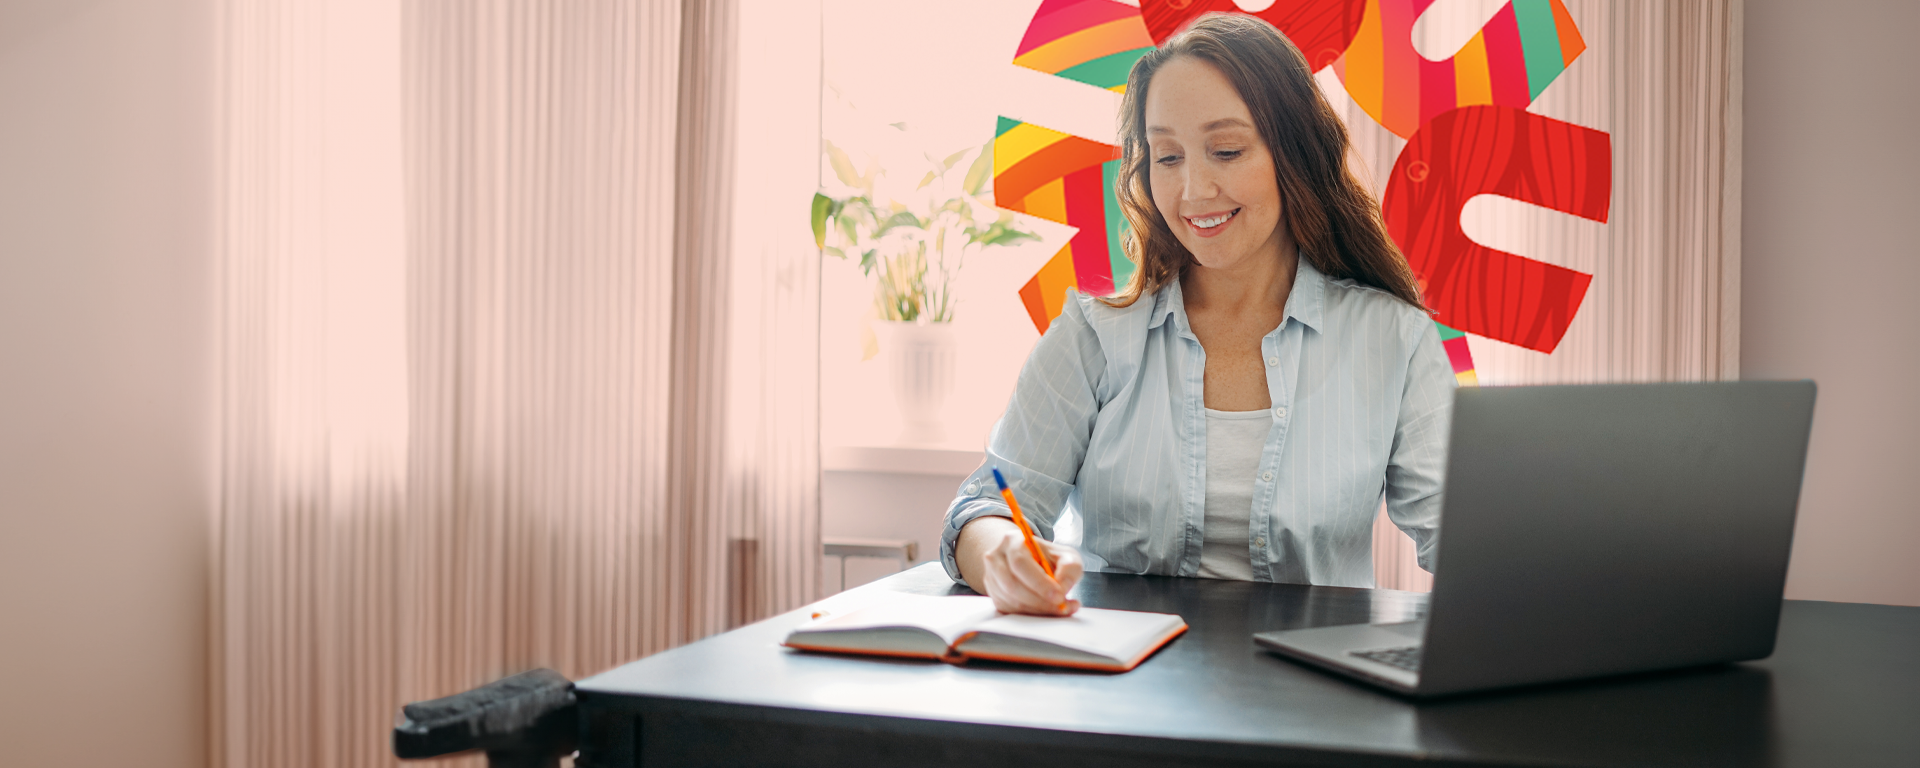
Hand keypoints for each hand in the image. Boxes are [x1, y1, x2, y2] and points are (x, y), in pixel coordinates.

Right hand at [955, 517, 1083, 615]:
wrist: (1032, 562)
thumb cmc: (1048, 558)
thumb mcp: (1066, 556)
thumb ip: (1070, 568)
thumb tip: (1062, 588)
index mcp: (1012, 540)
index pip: (1020, 563)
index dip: (1039, 583)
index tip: (1058, 596)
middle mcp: (996, 558)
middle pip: (1012, 584)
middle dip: (1039, 600)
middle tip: (1060, 606)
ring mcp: (992, 578)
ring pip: (1011, 600)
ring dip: (1037, 609)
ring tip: (1059, 608)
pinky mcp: (995, 596)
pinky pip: (1010, 610)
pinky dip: (1031, 614)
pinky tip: (1046, 610)